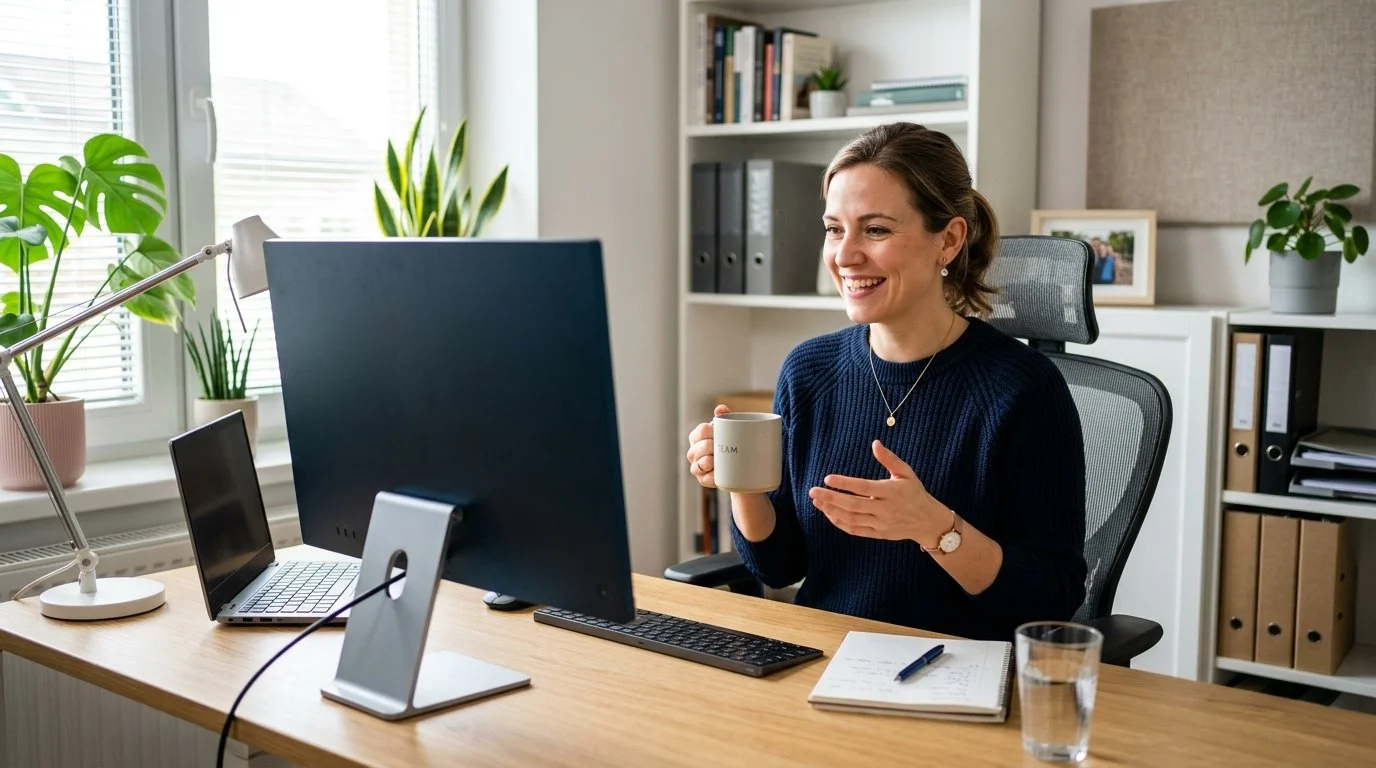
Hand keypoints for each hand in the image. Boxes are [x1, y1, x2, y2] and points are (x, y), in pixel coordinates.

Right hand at [686, 404, 729, 488]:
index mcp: (698, 437)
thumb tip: (720, 408)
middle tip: (719, 447)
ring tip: (715, 460)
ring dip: (706, 462)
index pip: (701, 431)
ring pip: (698, 464)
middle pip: (697, 448)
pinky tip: (717, 474)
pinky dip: (711, 477)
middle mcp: (694, 452)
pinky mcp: (703, 480)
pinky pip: (705, 479)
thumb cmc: (730, 443)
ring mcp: (697, 467)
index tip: (719, 432)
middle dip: (708, 447)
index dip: (709, 431)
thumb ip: (725, 416)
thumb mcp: (729, 429)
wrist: (741, 467)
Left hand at [808, 440, 948, 543]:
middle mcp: (885, 509)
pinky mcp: (878, 533)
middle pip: (854, 505)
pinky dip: (840, 523)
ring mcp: (881, 523)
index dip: (845, 484)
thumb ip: (890, 459)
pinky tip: (829, 513)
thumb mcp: (906, 473)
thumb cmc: (915, 493)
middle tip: (813, 491)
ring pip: (852, 519)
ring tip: (817, 501)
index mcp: (891, 492)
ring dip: (832, 511)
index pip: (864, 488)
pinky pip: (855, 530)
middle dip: (831, 498)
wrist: (928, 521)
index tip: (827, 478)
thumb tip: (875, 443)